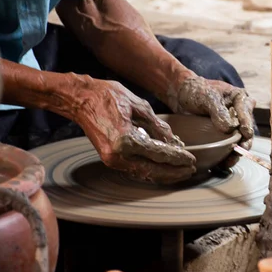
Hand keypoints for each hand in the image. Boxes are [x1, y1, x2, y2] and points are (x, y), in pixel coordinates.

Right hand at [71, 78, 195, 183]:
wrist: (80, 99)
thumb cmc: (107, 97)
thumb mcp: (139, 106)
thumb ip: (158, 126)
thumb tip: (174, 141)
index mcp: (127, 140)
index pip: (160, 154)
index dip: (178, 158)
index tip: (191, 160)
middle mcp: (118, 155)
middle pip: (153, 170)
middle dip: (174, 172)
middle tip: (190, 170)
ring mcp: (112, 160)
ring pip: (144, 173)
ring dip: (163, 174)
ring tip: (180, 172)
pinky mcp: (109, 159)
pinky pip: (134, 169)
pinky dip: (150, 170)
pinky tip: (162, 168)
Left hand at [166, 75, 255, 168]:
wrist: (182, 95)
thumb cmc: (197, 91)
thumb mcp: (208, 97)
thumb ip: (219, 111)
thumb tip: (229, 128)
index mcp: (240, 99)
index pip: (247, 112)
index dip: (247, 123)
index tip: (245, 133)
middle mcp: (240, 113)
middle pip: (246, 130)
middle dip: (244, 142)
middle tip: (240, 150)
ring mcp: (232, 126)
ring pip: (239, 141)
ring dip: (236, 151)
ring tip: (231, 160)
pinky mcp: (223, 136)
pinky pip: (228, 147)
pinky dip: (226, 155)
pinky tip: (222, 163)